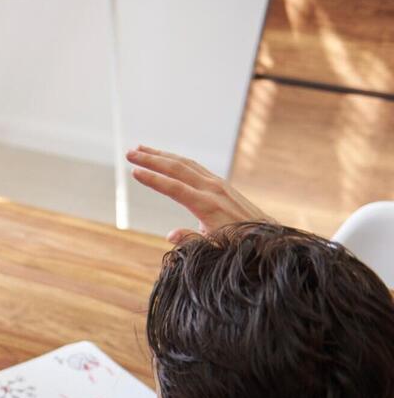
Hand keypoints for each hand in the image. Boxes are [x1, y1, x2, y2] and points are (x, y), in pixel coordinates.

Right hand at [126, 145, 272, 244]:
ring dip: (162, 155)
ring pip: (185, 163)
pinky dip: (176, 160)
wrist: (268, 237)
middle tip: (129, 153)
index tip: (133, 172)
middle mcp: (212, 189)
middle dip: (151, 159)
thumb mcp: (215, 248)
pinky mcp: (220, 184)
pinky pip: (194, 167)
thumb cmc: (239, 246)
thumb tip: (170, 235)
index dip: (153, 180)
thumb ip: (192, 241)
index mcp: (207, 205)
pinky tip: (166, 158)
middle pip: (177, 168)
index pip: (174, 188)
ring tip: (141, 149)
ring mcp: (218, 184)